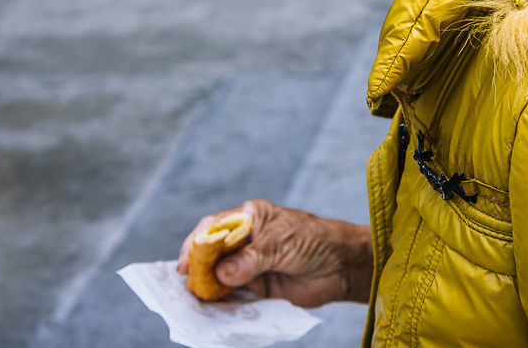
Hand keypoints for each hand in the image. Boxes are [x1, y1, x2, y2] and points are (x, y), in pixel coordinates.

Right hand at [177, 198, 372, 306]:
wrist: (341, 267)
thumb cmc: (315, 242)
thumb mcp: (282, 243)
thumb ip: (252, 258)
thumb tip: (221, 273)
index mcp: (249, 218)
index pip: (215, 226)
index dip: (197, 243)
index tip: (186, 261)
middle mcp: (244, 240)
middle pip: (211, 253)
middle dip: (196, 267)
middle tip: (186, 284)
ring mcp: (248, 265)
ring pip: (217, 276)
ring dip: (205, 287)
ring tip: (194, 300)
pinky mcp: (255, 288)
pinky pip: (232, 295)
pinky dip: (220, 302)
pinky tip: (211, 309)